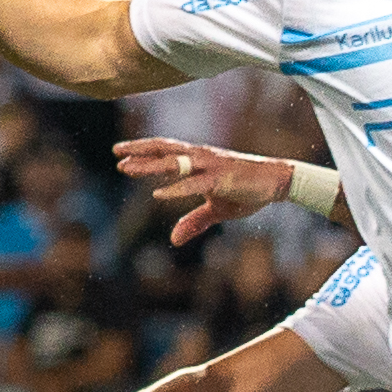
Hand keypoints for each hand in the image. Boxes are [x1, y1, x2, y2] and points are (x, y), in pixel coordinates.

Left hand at [114, 137, 290, 246]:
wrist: (276, 181)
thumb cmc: (245, 191)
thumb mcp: (216, 210)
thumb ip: (194, 222)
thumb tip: (174, 240)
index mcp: (198, 160)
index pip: (166, 151)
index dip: (143, 152)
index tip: (121, 155)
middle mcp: (201, 158)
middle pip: (164, 150)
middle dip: (139, 151)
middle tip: (115, 151)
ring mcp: (210, 167)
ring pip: (174, 163)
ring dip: (149, 166)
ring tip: (126, 168)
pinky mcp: (220, 180)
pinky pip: (194, 185)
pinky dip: (175, 189)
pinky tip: (158, 194)